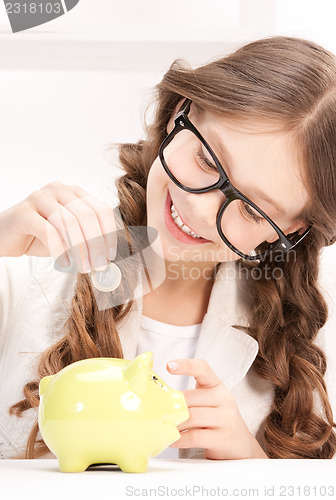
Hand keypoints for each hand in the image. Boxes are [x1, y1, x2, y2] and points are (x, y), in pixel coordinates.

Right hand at [0, 181, 116, 273]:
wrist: (5, 237)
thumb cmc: (39, 237)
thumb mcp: (69, 236)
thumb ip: (87, 239)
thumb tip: (108, 258)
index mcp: (74, 192)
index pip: (100, 210)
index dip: (109, 234)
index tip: (110, 256)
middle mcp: (58, 190)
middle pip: (87, 216)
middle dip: (96, 244)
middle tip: (99, 266)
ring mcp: (40, 197)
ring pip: (69, 223)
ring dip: (80, 249)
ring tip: (83, 268)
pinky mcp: (24, 212)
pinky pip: (49, 232)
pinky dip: (60, 250)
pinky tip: (64, 263)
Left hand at [167, 358, 267, 459]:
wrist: (240, 445)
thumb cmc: (216, 419)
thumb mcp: (207, 402)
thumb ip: (189, 397)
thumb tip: (160, 400)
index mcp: (217, 385)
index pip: (202, 369)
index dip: (186, 365)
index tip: (169, 366)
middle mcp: (224, 398)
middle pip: (190, 398)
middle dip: (171, 406)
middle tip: (156, 412)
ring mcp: (227, 418)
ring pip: (192, 417)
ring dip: (174, 424)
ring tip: (164, 427)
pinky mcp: (224, 438)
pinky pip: (195, 437)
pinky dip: (180, 439)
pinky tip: (173, 440)